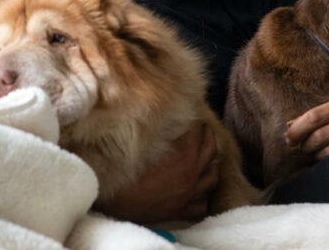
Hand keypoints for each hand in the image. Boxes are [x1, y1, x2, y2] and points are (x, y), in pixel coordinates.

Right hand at [97, 121, 218, 223]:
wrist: (114, 204)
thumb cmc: (126, 171)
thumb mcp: (145, 145)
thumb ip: (163, 132)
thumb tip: (171, 119)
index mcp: (184, 155)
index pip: (197, 130)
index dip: (194, 121)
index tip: (190, 116)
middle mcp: (192, 174)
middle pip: (212, 150)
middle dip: (208, 136)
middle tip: (202, 129)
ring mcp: (189, 194)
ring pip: (213, 178)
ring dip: (211, 165)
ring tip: (206, 158)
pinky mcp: (182, 212)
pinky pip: (202, 204)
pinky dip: (202, 196)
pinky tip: (197, 189)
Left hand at [285, 96, 328, 159]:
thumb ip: (322, 114)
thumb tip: (291, 126)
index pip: (314, 116)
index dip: (297, 128)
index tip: (287, 137)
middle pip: (319, 137)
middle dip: (304, 144)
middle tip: (298, 146)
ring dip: (315, 154)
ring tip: (312, 151)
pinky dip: (328, 160)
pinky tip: (325, 158)